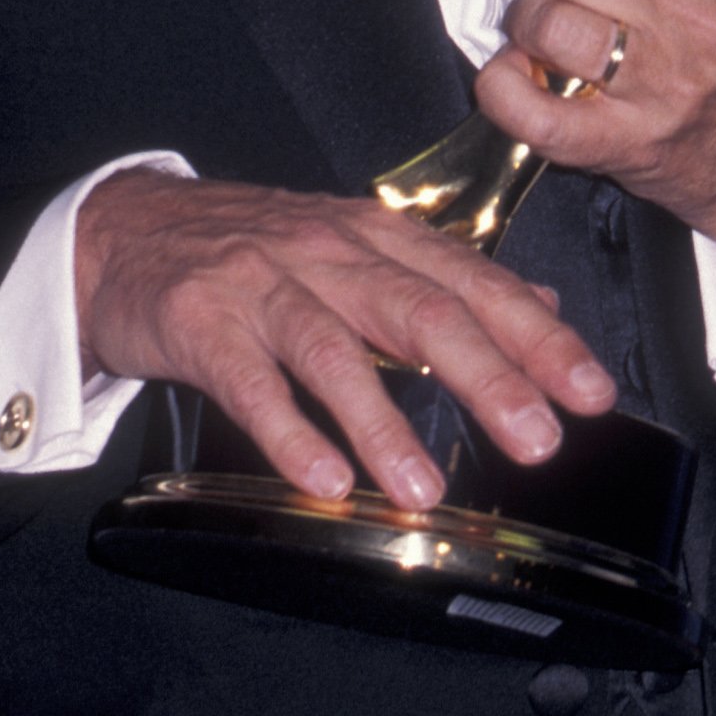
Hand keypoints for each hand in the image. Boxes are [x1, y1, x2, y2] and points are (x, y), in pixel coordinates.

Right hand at [74, 171, 615, 510]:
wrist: (124, 228)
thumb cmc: (250, 246)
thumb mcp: (354, 246)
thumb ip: (446, 278)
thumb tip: (540, 304)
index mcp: (376, 237)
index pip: (474, 284)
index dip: (537, 338)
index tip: (592, 391)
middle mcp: (328, 253)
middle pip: (420, 311)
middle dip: (488, 376)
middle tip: (539, 439)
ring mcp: (262, 285)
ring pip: (334, 348)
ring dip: (384, 422)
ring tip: (425, 488)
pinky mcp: (201, 322)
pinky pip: (250, 382)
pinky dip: (289, 431)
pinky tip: (324, 480)